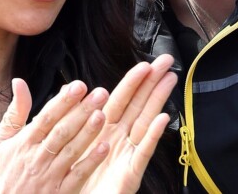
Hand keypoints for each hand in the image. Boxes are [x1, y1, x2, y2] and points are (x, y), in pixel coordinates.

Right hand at [0, 78, 110, 192]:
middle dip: (82, 111)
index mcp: (25, 142)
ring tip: (102, 114)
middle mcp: (37, 158)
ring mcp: (49, 177)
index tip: (78, 85)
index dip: (63, 101)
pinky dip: (90, 162)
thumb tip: (19, 81)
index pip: (46, 117)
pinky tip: (103, 148)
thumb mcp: (1, 141)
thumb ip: (15, 111)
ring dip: (88, 133)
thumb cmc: (3, 173)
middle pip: (62, 131)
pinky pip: (77, 176)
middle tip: (100, 93)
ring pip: (71, 151)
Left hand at [80, 54, 177, 193]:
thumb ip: (72, 113)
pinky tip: (163, 119)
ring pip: (144, 120)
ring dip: (157, 100)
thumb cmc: (75, 176)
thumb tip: (67, 85)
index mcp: (104, 128)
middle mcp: (119, 137)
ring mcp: (127, 154)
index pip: (121, 98)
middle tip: (167, 61)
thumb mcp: (70, 140)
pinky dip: (153, 134)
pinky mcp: (131, 174)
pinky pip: (143, 151)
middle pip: (138, 104)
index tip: (146, 63)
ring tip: (169, 79)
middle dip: (152, 81)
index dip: (133, 80)